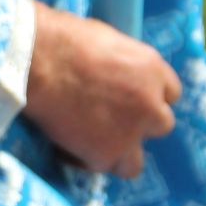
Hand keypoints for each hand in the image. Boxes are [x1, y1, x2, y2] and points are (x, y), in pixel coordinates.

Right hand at [22, 0, 180, 178]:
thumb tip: (106, 69)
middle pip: (160, 123)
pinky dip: (83, 160)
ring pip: (135, 160)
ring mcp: (130, 132)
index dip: (146, 96)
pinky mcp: (106, 153)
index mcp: (151, 68)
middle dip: (137, 123)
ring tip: (89, 145)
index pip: (169, 92)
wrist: (36, 60)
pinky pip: (101, 167)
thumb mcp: (103, 38)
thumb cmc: (58, 38)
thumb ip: (117, 62)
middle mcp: (150, 102)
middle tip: (108, 119)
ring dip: (117, 153)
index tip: (126, 98)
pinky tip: (64, 148)